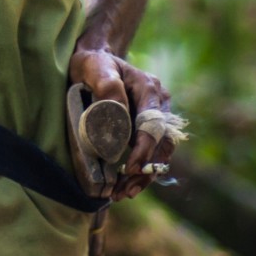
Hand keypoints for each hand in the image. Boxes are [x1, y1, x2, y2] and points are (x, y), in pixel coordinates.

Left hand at [68, 45, 174, 201]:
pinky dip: (139, 171)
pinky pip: (148, 153)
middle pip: (162, 144)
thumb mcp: (95, 67)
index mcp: (149, 89)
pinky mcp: (144, 129)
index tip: (130, 169)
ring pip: (158, 153)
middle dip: (146, 171)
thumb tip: (117, 112)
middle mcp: (158, 104)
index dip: (144, 150)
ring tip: (122, 194)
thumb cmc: (94, 64)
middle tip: (124, 191)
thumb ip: (108, 85)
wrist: (94, 60)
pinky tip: (123, 186)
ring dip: (144, 176)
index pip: (153, 125)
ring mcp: (154, 118)